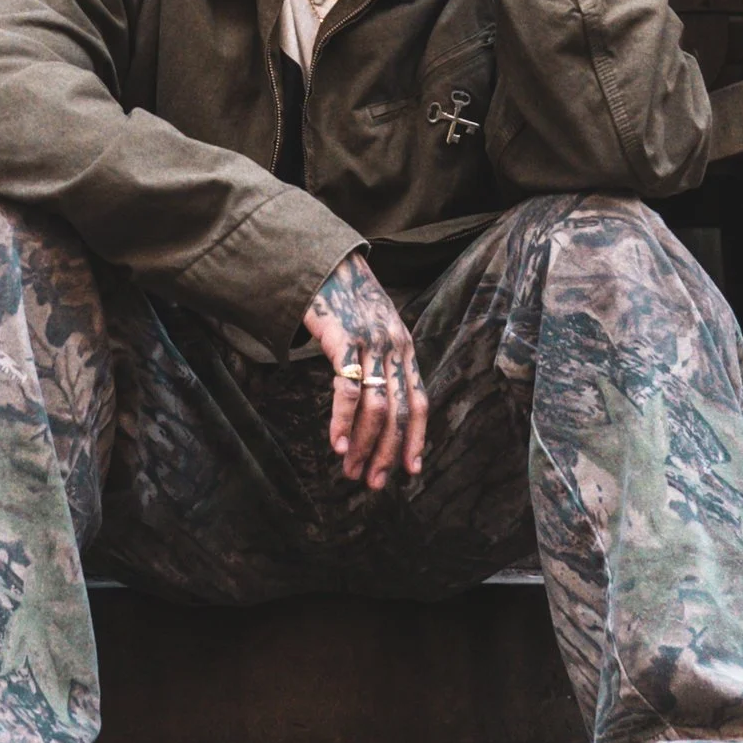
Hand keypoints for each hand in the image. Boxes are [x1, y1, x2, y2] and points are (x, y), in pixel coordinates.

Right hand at [302, 250, 427, 489]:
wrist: (323, 259)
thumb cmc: (345, 299)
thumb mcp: (375, 328)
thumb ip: (382, 360)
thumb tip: (380, 405)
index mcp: (404, 347)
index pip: (419, 402)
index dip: (417, 438)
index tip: (410, 470)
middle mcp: (394, 347)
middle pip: (398, 412)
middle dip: (387, 452)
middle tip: (374, 482)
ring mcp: (370, 342)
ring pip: (376, 407)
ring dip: (363, 444)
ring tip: (350, 468)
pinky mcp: (343, 339)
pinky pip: (348, 389)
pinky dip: (343, 421)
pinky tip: (336, 443)